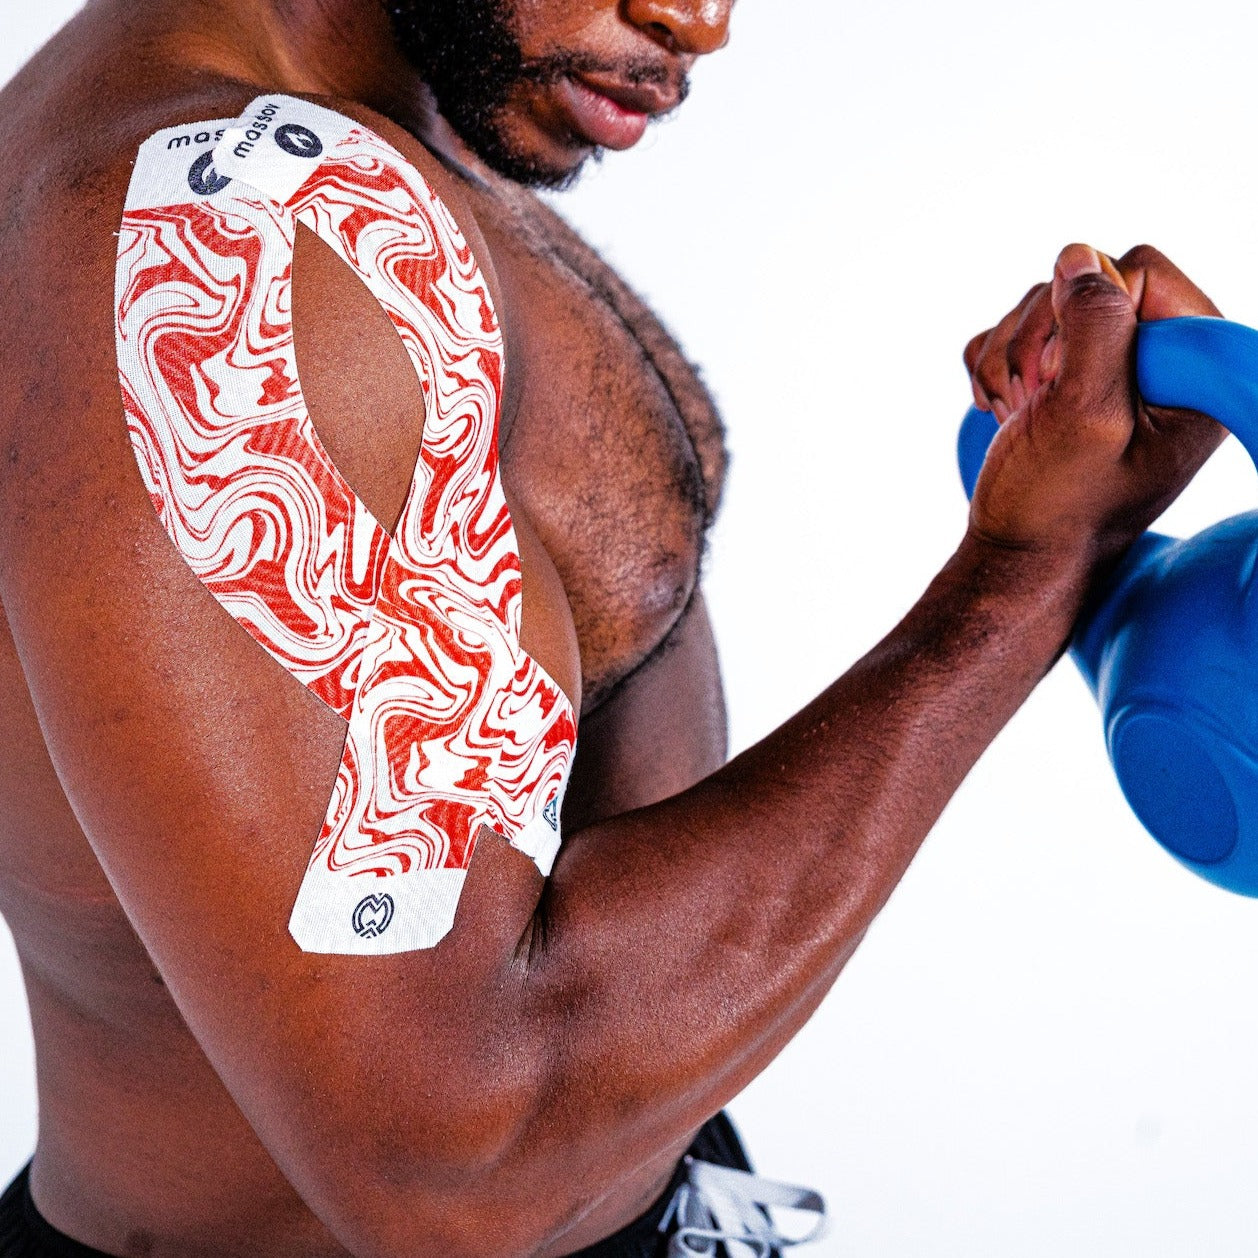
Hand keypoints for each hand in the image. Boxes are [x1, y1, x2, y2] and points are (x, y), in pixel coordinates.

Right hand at [961, 244, 1225, 565]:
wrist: (1017, 555)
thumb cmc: (1059, 507)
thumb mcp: (1086, 416)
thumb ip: (1095, 327)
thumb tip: (1079, 257)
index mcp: (1195, 368)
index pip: (1140, 271)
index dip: (1087, 317)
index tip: (1070, 384)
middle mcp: (1161, 359)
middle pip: (1087, 281)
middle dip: (1040, 340)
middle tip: (1035, 403)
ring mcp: (1108, 365)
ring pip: (1045, 301)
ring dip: (1010, 359)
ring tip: (1017, 414)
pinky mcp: (1063, 374)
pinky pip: (1015, 328)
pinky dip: (994, 368)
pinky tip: (1006, 411)